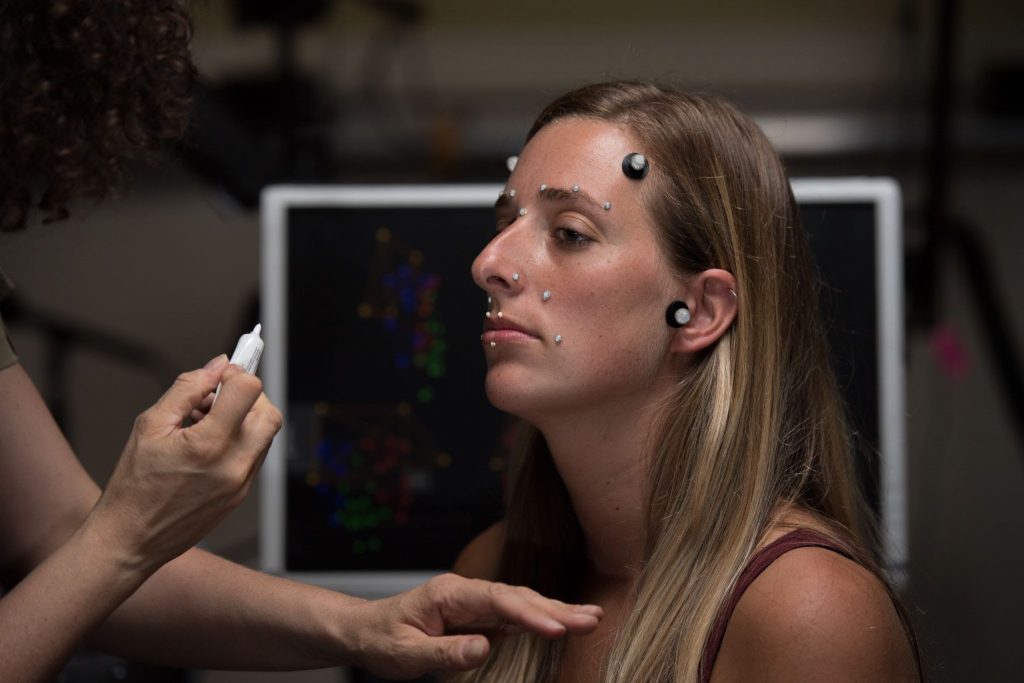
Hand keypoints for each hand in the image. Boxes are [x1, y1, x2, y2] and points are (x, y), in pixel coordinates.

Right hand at [86, 355, 282, 573]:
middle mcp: (233, 465)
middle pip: (269, 413)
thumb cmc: (133, 486)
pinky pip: (255, 456)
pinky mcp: (241, 495)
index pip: (249, 390)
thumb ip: (188, 388)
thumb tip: (218, 365)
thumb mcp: (150, 425)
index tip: (218, 377)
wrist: (131, 540)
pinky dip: (240, 441)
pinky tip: (208, 444)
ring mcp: (241, 483)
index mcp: (208, 445)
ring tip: (207, 423)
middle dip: (248, 397)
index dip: (235, 375)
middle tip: (217, 398)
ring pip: (265, 435)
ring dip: (245, 419)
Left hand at [347, 573, 602, 678]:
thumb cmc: (381, 640)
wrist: (363, 631)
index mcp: (449, 593)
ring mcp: (475, 602)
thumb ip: (444, 653)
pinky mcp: (479, 615)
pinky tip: (565, 621)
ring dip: (556, 611)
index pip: (497, 600)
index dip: (529, 614)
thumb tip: (485, 647)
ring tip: (592, 617)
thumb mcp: (405, 655)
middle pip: (518, 597)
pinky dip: (542, 618)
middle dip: (556, 608)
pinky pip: (515, 615)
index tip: (557, 629)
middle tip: (592, 619)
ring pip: (522, 603)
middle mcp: (466, 591)